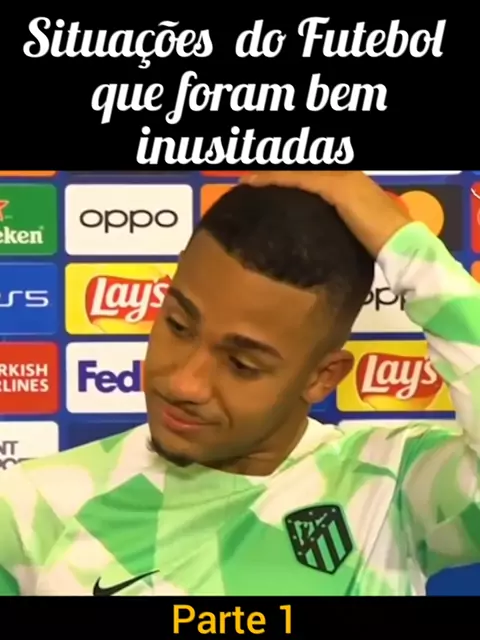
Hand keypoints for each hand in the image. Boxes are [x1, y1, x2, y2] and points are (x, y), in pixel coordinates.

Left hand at [241, 171, 411, 257]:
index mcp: (349, 181)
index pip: (311, 173)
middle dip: (275, 171)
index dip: (287, 175)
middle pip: (302, 168)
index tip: (265, 180)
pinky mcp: (337, 187)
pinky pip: (299, 179)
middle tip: (249, 177)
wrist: (400, 244)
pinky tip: (255, 182)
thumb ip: (334, 224)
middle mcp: (345, 173)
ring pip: (297, 170)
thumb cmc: (380, 243)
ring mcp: (342, 177)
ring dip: (269, 173)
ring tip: (246, 179)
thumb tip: (314, 237)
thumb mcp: (350, 229)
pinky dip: (275, 179)